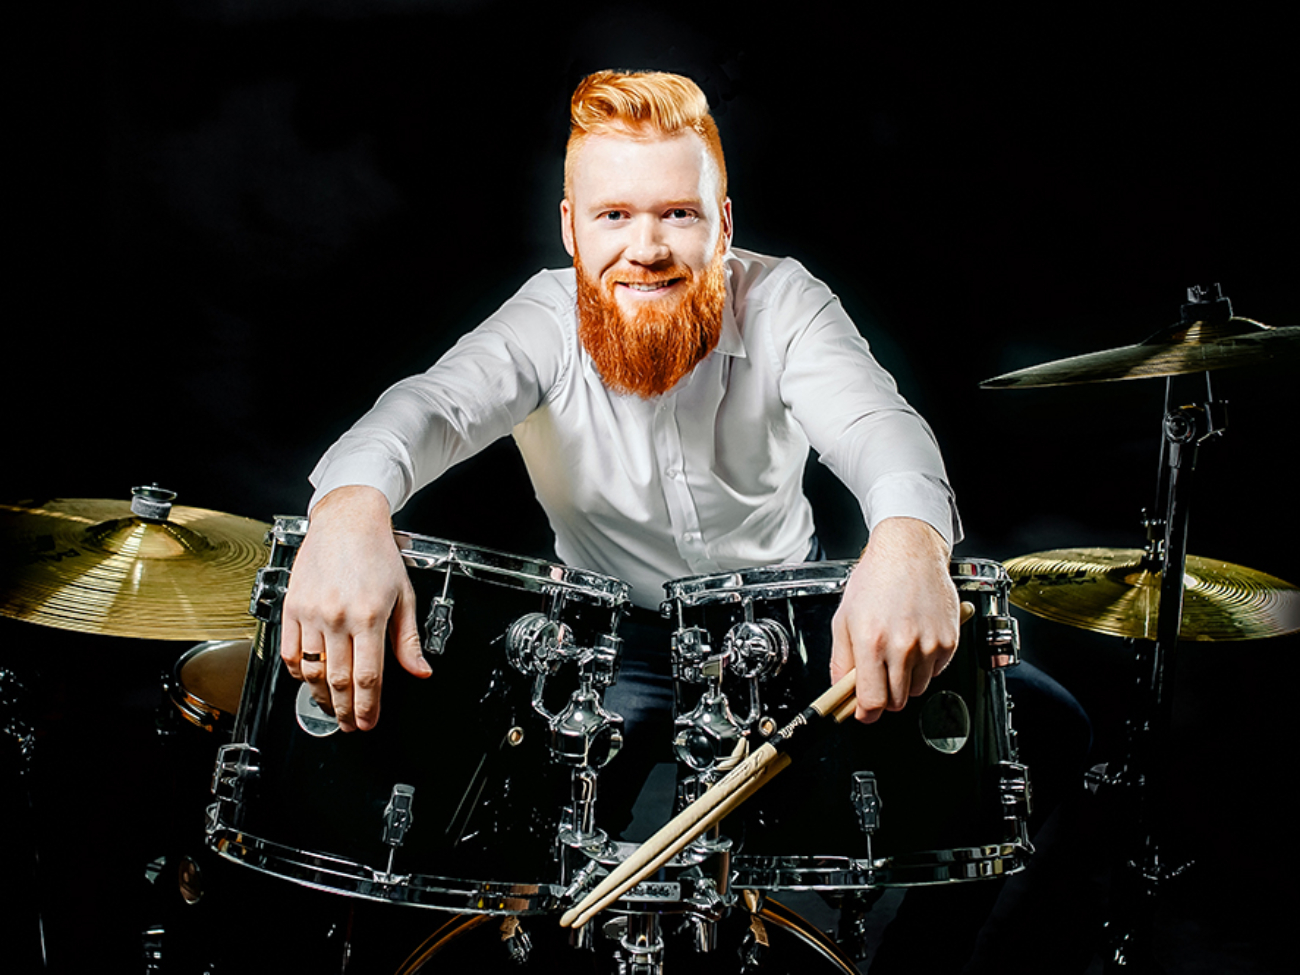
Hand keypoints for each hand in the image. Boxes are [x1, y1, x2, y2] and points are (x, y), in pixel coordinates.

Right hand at [279, 485, 429, 730]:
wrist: (346, 521)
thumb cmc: (377, 554)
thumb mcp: (404, 595)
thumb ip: (408, 639)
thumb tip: (420, 671)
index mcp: (369, 615)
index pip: (368, 676)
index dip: (368, 707)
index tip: (368, 723)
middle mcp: (337, 617)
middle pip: (339, 680)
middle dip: (346, 710)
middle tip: (350, 725)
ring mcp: (311, 613)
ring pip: (312, 671)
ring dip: (322, 697)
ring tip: (332, 709)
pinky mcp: (292, 608)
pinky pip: (290, 653)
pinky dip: (299, 673)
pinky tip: (310, 680)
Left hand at [830, 517, 959, 723]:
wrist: (909, 552)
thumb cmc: (875, 580)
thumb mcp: (844, 619)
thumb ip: (841, 660)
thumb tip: (840, 691)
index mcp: (872, 642)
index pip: (872, 701)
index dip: (865, 713)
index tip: (863, 713)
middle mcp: (903, 646)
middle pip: (896, 701)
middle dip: (884, 695)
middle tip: (878, 674)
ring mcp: (929, 645)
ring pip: (917, 689)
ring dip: (905, 681)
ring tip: (897, 650)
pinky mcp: (949, 642)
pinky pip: (936, 672)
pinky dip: (925, 666)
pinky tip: (915, 641)